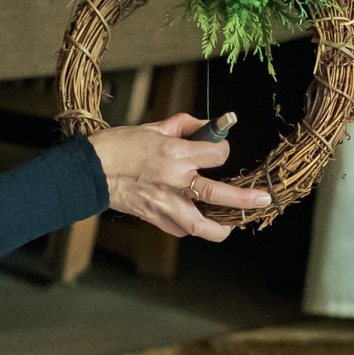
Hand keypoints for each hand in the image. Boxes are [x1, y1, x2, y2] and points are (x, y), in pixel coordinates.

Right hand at [86, 115, 270, 241]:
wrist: (90, 171)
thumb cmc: (118, 146)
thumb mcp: (153, 127)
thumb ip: (183, 126)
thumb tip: (206, 125)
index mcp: (175, 154)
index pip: (216, 155)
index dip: (222, 151)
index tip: (219, 151)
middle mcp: (174, 181)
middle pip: (219, 193)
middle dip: (246, 198)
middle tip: (263, 199)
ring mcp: (165, 204)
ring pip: (202, 225)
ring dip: (221, 227)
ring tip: (232, 225)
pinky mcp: (155, 218)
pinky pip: (181, 229)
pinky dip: (192, 227)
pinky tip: (198, 222)